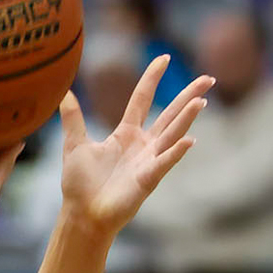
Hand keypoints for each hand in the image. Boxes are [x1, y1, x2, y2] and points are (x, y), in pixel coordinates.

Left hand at [58, 56, 210, 234]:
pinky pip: (165, 163)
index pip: (143, 98)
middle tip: (209, 78)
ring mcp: (148, 161)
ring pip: (172, 134)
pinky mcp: (148, 179)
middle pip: (170, 114)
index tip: (164, 57)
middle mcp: (142, 145)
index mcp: (125, 134)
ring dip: (187, 117)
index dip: (152, 78)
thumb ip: (72, 118)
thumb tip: (63, 92)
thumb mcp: (74, 144)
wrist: (82, 215)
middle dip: (189, 95)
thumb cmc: (80, 185)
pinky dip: (176, 152)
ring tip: (202, 99)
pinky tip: (190, 140)